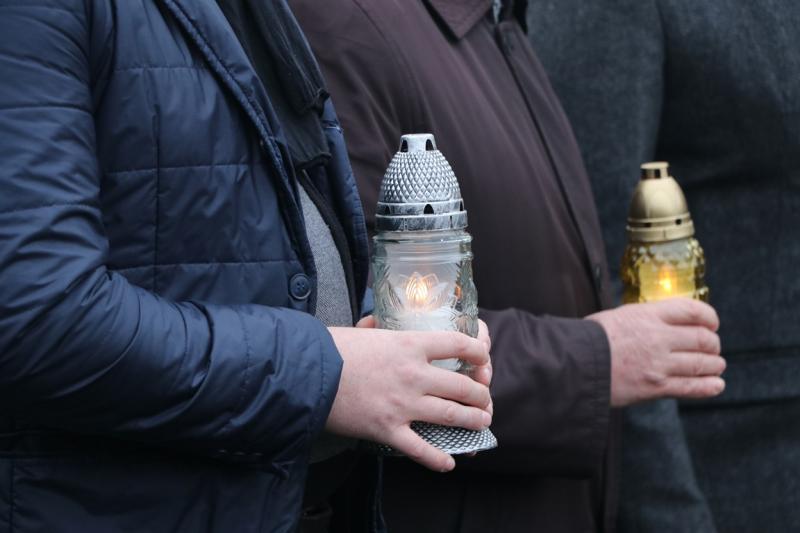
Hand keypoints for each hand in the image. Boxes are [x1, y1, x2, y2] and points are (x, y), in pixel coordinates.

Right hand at [328, 323, 491, 471]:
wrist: (307, 372)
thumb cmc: (332, 348)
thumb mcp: (363, 330)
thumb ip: (377, 327)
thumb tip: (375, 321)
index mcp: (410, 345)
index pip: (459, 344)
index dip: (479, 353)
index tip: (484, 358)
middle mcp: (413, 375)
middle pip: (462, 386)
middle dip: (481, 395)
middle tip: (484, 400)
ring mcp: (403, 404)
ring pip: (452, 416)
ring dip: (473, 421)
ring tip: (481, 422)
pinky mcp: (388, 429)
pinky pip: (421, 449)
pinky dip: (438, 459)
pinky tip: (450, 462)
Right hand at [587, 298, 724, 406]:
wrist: (574, 364)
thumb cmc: (590, 339)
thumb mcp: (619, 316)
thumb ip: (645, 318)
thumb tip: (666, 323)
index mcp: (648, 314)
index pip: (693, 311)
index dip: (709, 317)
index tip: (712, 323)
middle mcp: (658, 337)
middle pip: (703, 339)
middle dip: (713, 344)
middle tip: (712, 347)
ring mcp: (659, 364)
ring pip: (702, 363)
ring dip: (714, 364)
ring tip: (715, 366)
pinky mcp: (656, 387)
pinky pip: (692, 387)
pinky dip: (709, 386)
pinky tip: (716, 384)